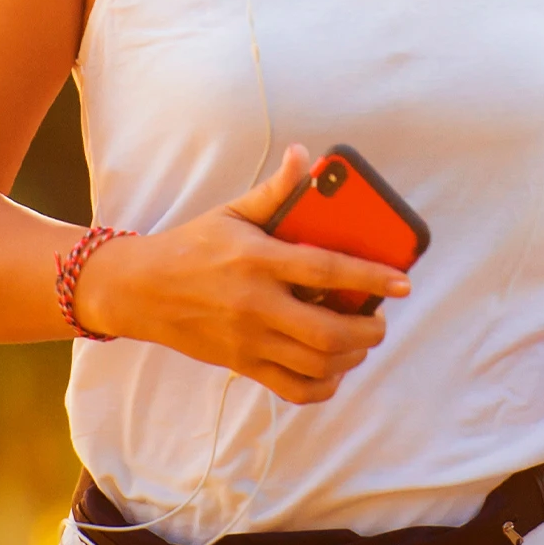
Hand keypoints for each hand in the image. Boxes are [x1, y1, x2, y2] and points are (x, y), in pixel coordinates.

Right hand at [76, 145, 408, 404]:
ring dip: (351, 355)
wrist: (141, 290)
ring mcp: (248, 340)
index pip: (325, 270)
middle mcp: (255, 304)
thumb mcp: (232, 212)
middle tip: (378, 320)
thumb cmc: (192, 245)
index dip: (370, 277)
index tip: (402, 283)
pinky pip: (293, 388)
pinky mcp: (242, 364)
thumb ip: (275, 190)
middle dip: (367, 330)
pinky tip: (333, 368)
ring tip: (360, 340)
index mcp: (257, 259)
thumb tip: (306, 156)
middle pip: (327, 331)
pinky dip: (323, 385)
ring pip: (316, 363)